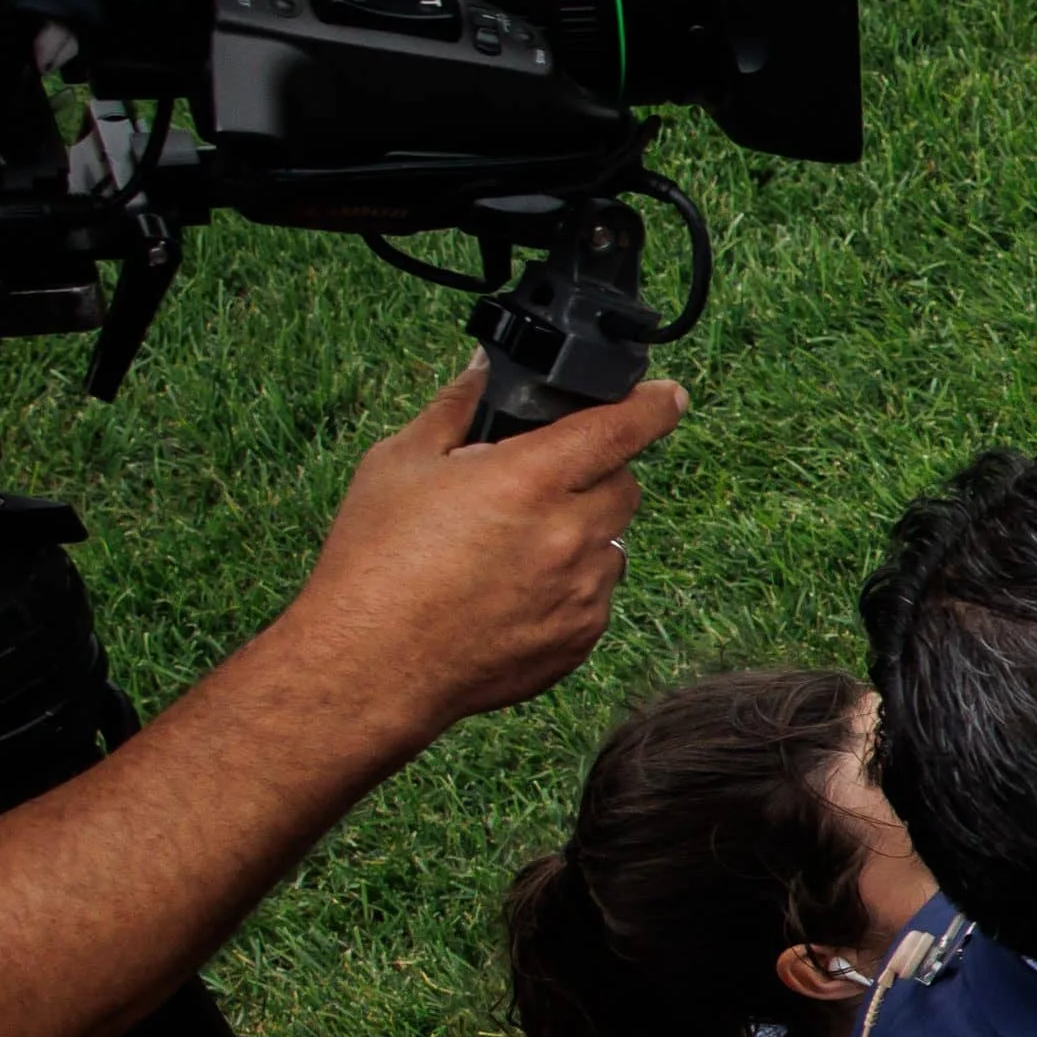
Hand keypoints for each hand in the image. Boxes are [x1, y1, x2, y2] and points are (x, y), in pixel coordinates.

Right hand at [270, 360, 687, 750]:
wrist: (369, 667)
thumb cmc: (374, 563)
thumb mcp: (400, 463)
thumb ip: (459, 408)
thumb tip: (489, 368)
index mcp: (531, 480)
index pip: (622, 428)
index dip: (652, 406)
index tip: (666, 397)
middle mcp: (571, 534)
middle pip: (623, 485)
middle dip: (592, 475)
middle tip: (534, 485)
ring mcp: (583, 591)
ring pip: (610, 542)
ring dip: (579, 534)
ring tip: (507, 548)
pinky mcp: (581, 637)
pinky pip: (596, 595)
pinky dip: (568, 585)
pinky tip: (508, 592)